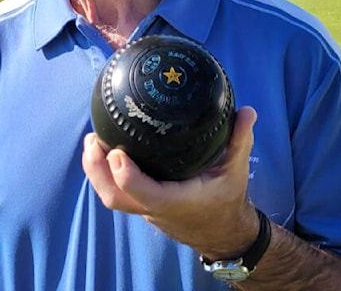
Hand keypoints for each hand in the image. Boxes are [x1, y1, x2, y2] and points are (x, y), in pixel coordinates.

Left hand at [82, 106, 260, 258]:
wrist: (221, 230)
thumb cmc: (227, 197)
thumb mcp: (236, 169)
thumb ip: (240, 140)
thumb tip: (248, 111)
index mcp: (178, 200)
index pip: (147, 194)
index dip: (128, 176)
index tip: (117, 151)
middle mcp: (156, 207)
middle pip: (116, 198)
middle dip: (98, 171)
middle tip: (93, 139)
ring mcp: (144, 207)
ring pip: (111, 196)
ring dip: (96, 170)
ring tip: (92, 139)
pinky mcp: (140, 202)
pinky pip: (115, 190)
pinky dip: (103, 172)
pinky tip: (102, 148)